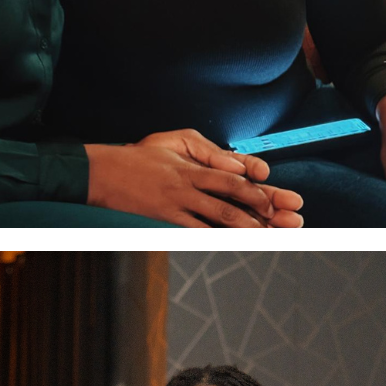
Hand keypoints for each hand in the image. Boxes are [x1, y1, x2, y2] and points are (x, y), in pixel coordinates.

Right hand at [86, 130, 303, 227]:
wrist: (99, 172)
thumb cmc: (137, 155)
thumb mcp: (173, 140)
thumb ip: (206, 150)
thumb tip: (233, 165)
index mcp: (193, 165)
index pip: (234, 177)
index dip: (259, 189)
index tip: (277, 200)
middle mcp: (188, 185)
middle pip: (234, 199)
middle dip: (264, 211)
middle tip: (286, 221)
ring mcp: (176, 203)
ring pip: (219, 217)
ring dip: (247, 228)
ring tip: (269, 237)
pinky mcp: (162, 218)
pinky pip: (194, 231)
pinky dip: (215, 239)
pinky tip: (231, 245)